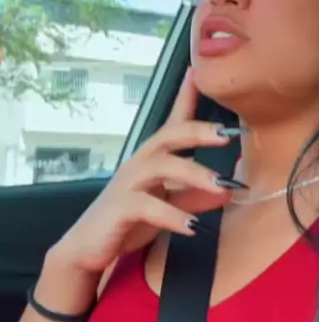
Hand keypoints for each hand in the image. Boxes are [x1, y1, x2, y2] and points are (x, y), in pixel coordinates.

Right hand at [50, 69, 235, 275]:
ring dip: (193, 174)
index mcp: (152, 159)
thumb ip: (195, 198)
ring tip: (221, 187)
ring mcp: (128, 184)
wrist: (87, 249)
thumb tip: (227, 191)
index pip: (172, 123)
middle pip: (168, 136)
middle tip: (228, 135)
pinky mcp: (119, 209)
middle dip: (198, 131)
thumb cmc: (128, 221)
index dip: (185, 97)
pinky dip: (172, 215)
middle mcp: (140, 164)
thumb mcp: (168, 207)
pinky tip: (193, 227)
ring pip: (160, 167)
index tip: (199, 72)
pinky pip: (147, 206)